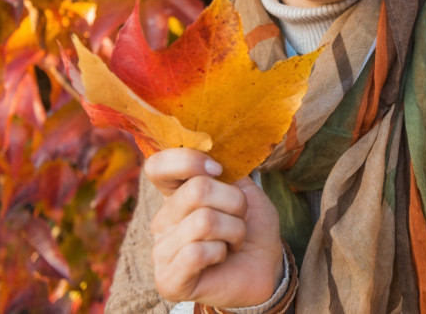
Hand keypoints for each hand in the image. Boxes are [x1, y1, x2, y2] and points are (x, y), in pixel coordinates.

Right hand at [146, 148, 284, 308]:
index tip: (218, 169)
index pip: (157, 166)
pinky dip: (221, 252)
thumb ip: (226, 168)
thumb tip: (214, 146)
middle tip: (240, 218)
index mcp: (176, 194)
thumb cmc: (253, 227)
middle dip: (235, 202)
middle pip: (196, 190)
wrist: (267, 266)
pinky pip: (196, 253)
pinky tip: (221, 258)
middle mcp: (163, 220)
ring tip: (233, 241)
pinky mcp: (168, 279)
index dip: (189, 161)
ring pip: (203, 221)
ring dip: (234, 230)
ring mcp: (162, 250)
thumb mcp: (245, 189)